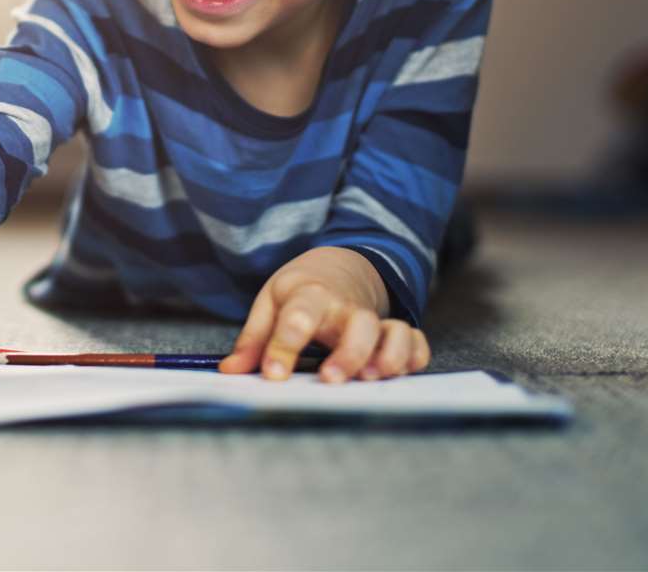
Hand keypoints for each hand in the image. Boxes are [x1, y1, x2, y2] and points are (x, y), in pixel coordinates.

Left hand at [219, 246, 429, 382]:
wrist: (339, 266)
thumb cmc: (300, 292)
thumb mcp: (270, 303)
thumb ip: (253, 339)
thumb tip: (230, 371)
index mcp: (309, 296)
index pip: (298, 317)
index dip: (284, 348)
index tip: (273, 376)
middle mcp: (347, 308)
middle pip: (358, 324)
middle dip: (348, 353)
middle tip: (330, 380)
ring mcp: (375, 319)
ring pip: (394, 332)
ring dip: (389, 356)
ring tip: (371, 379)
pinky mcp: (395, 332)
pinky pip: (416, 342)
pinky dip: (414, 358)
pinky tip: (401, 374)